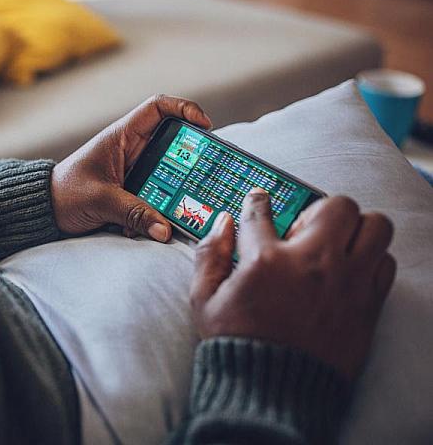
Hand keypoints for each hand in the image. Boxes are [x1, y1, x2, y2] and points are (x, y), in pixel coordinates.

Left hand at [51, 95, 211, 239]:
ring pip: (170, 175)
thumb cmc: (65, 193)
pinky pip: (158, 197)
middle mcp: (132, 149)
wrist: (46, 210)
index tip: (205, 126)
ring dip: (179, 191)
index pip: (157, 108)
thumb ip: (133, 213)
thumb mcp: (100, 200)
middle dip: (192, 159)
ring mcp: (135, 170)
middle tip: (210, 173)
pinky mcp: (135, 191)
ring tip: (192, 206)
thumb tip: (165, 229)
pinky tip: (156, 227)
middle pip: (173, 144)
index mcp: (121, 136)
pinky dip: (161, 212)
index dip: (184, 109)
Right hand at [191, 189, 396, 380]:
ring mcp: (346, 282)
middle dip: (319, 211)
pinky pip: (386, 263)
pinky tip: (350, 271)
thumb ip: (208, 254)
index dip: (258, 200)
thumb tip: (222, 222)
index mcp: (265, 259)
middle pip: (336, 206)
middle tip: (305, 230)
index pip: (262, 210)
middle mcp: (311, 263)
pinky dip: (372, 260)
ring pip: (374, 226)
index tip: (260, 199)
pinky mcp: (368, 304)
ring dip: (356, 229)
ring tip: (337, 245)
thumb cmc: (237, 344)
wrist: (272, 391)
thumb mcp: (203, 299)